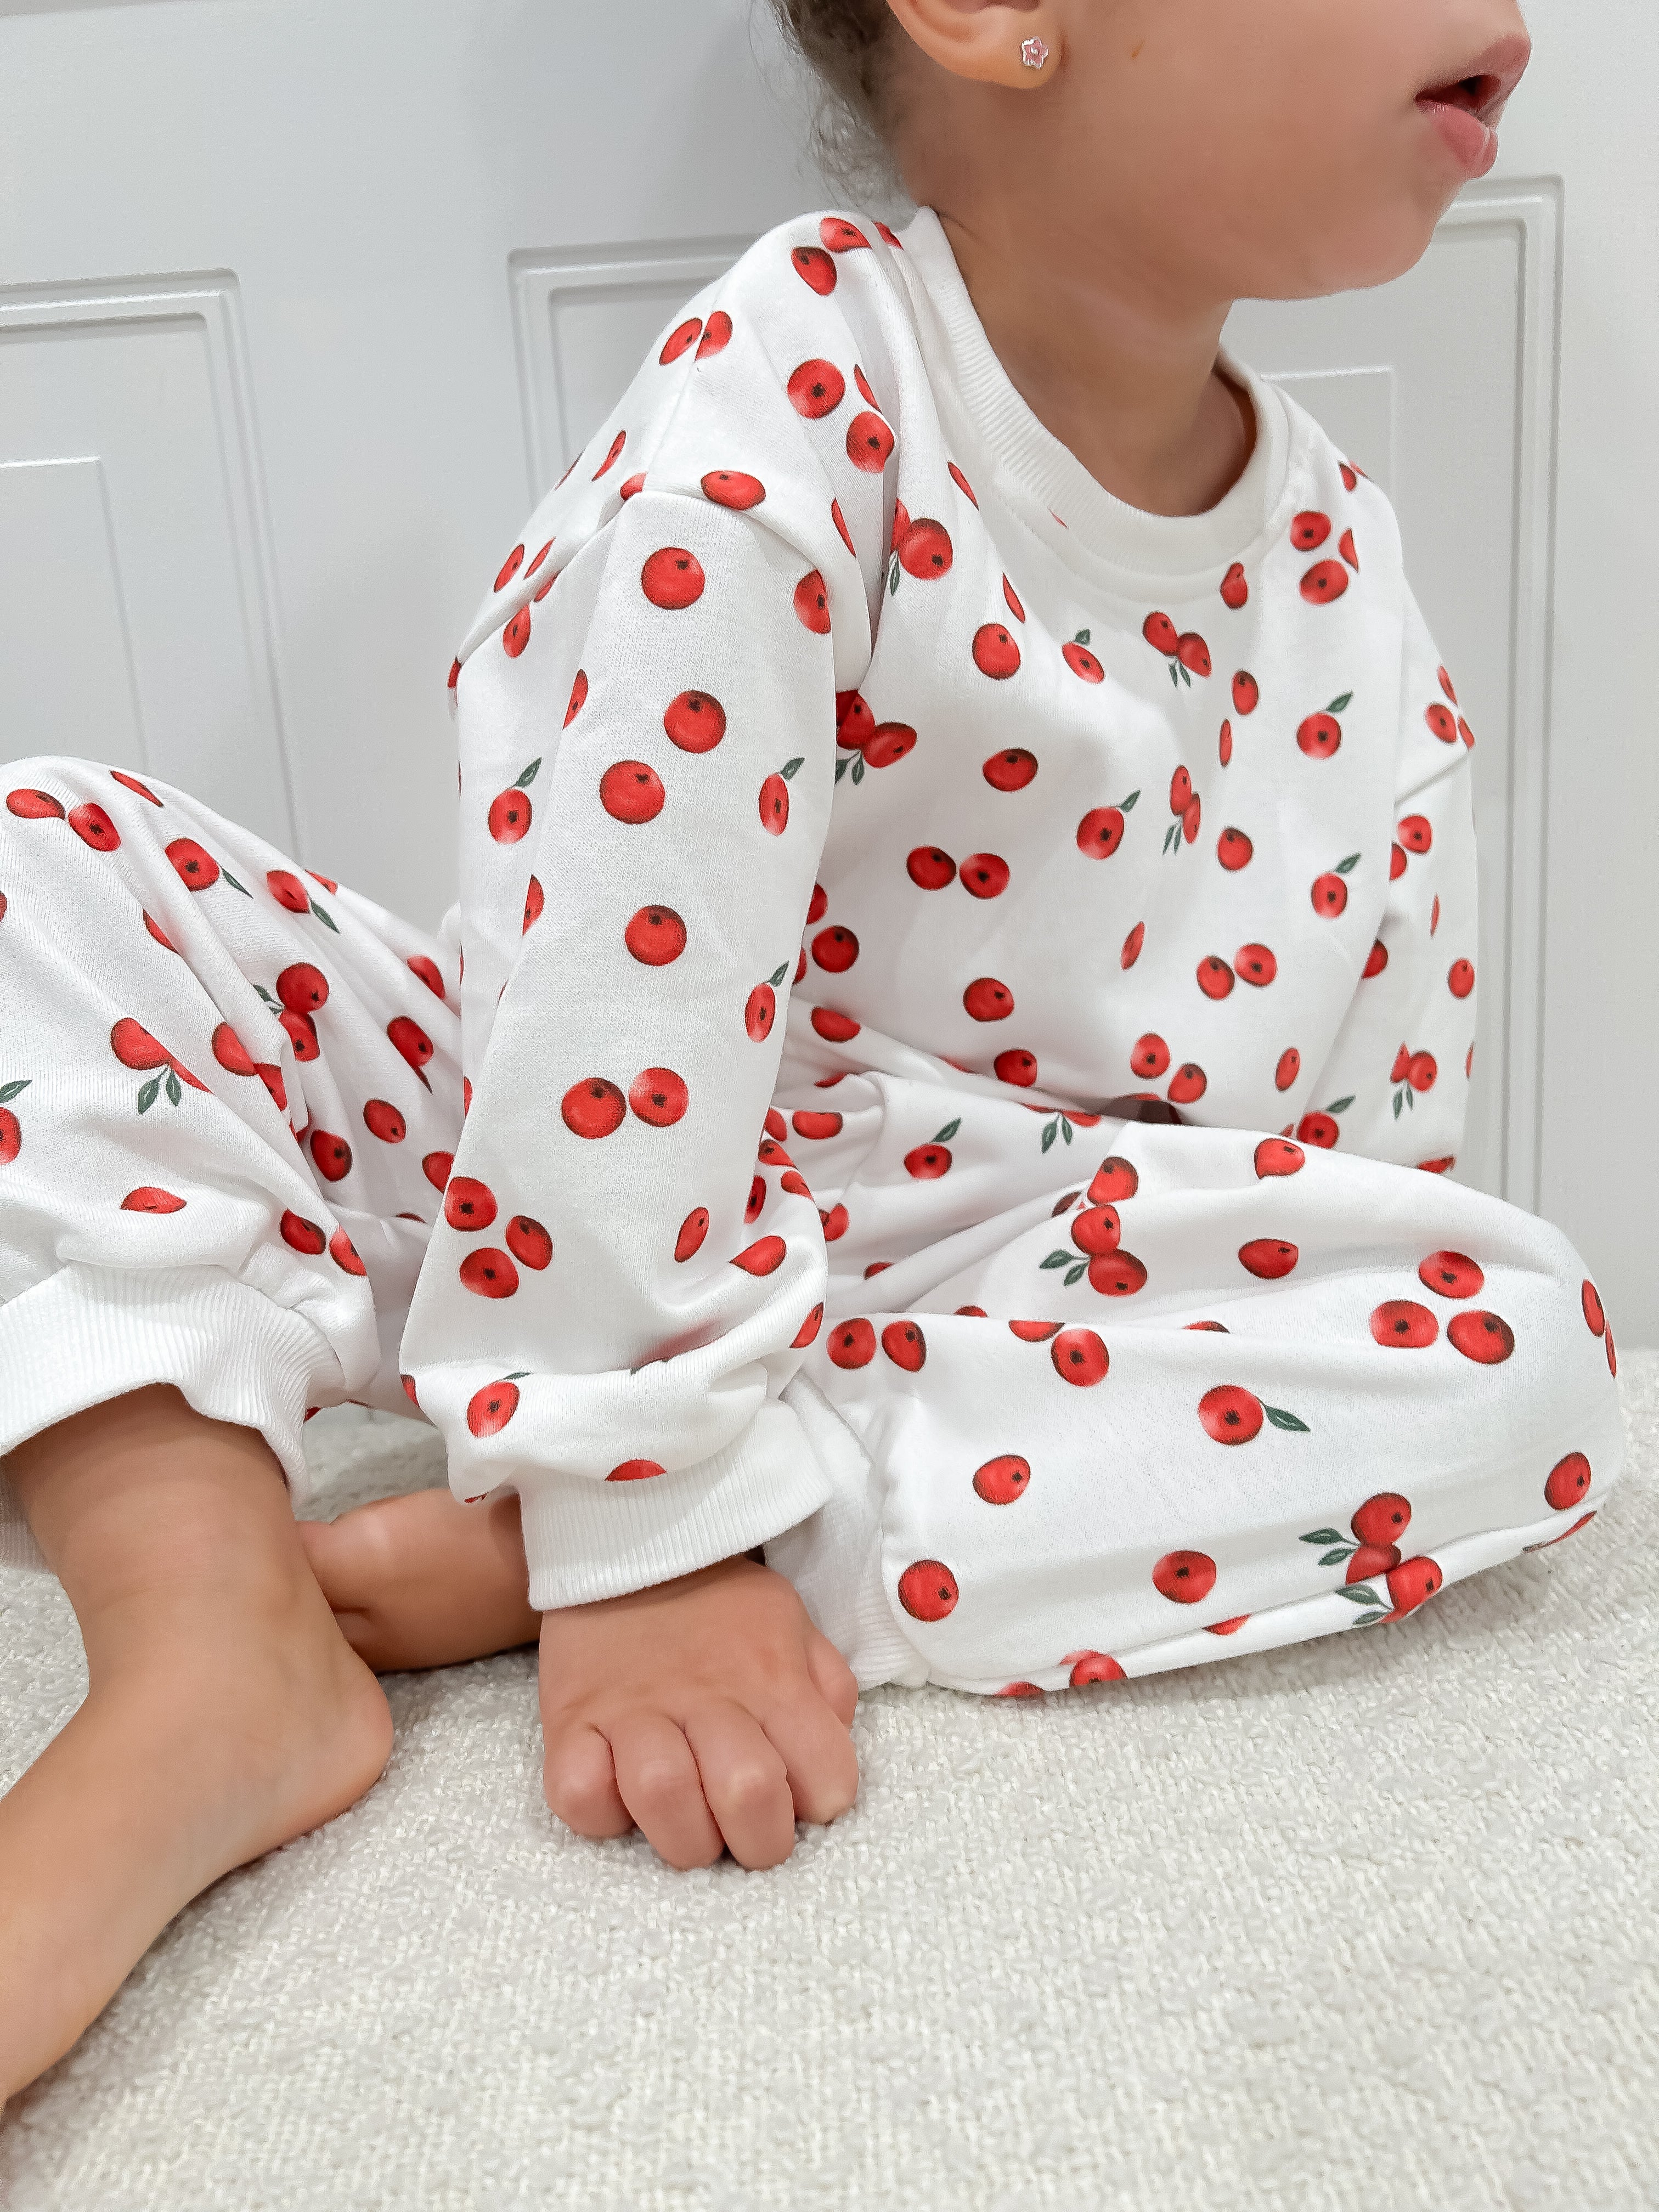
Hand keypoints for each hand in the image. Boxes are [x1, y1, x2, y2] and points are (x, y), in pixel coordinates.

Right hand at [538, 1556, 858, 1869]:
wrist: (627, 1538)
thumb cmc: (718, 1600)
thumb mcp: (792, 1623)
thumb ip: (826, 1687)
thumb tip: (828, 1756)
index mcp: (773, 1679)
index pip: (827, 1781)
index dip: (819, 1804)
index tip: (797, 1793)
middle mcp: (709, 1697)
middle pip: (748, 1796)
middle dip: (758, 1842)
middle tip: (743, 1829)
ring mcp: (634, 1711)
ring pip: (664, 1799)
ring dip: (683, 1836)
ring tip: (686, 1820)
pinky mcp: (572, 1719)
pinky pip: (579, 1794)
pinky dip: (600, 1813)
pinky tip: (619, 1793)